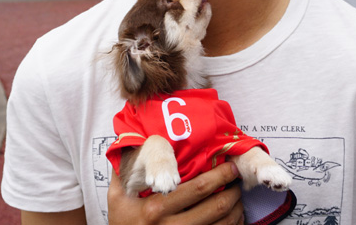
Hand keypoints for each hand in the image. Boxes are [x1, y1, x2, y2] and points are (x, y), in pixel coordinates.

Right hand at [107, 162, 243, 224]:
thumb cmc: (121, 221)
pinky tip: (233, 218)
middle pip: (215, 208)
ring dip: (236, 211)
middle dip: (232, 192)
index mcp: (155, 209)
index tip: (230, 166)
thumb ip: (126, 169)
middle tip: (237, 181)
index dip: (220, 176)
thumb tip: (135, 139)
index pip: (197, 188)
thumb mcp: (118, 195)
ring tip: (237, 198)